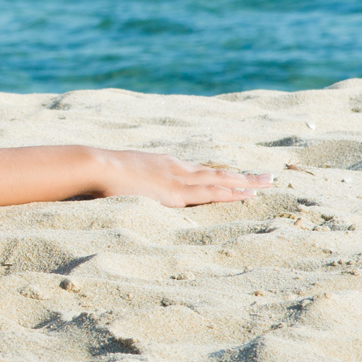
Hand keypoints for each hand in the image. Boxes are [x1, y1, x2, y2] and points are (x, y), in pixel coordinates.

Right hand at [82, 147, 271, 206]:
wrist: (93, 166)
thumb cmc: (98, 173)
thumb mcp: (117, 178)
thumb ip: (128, 186)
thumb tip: (123, 193)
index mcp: (162, 166)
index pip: (198, 172)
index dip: (219, 176)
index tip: (237, 177)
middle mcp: (175, 169)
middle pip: (216, 173)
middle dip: (242, 176)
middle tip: (268, 177)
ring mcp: (177, 179)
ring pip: (220, 180)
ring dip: (245, 183)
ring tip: (268, 184)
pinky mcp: (176, 192)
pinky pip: (211, 193)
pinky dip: (231, 193)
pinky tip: (249, 195)